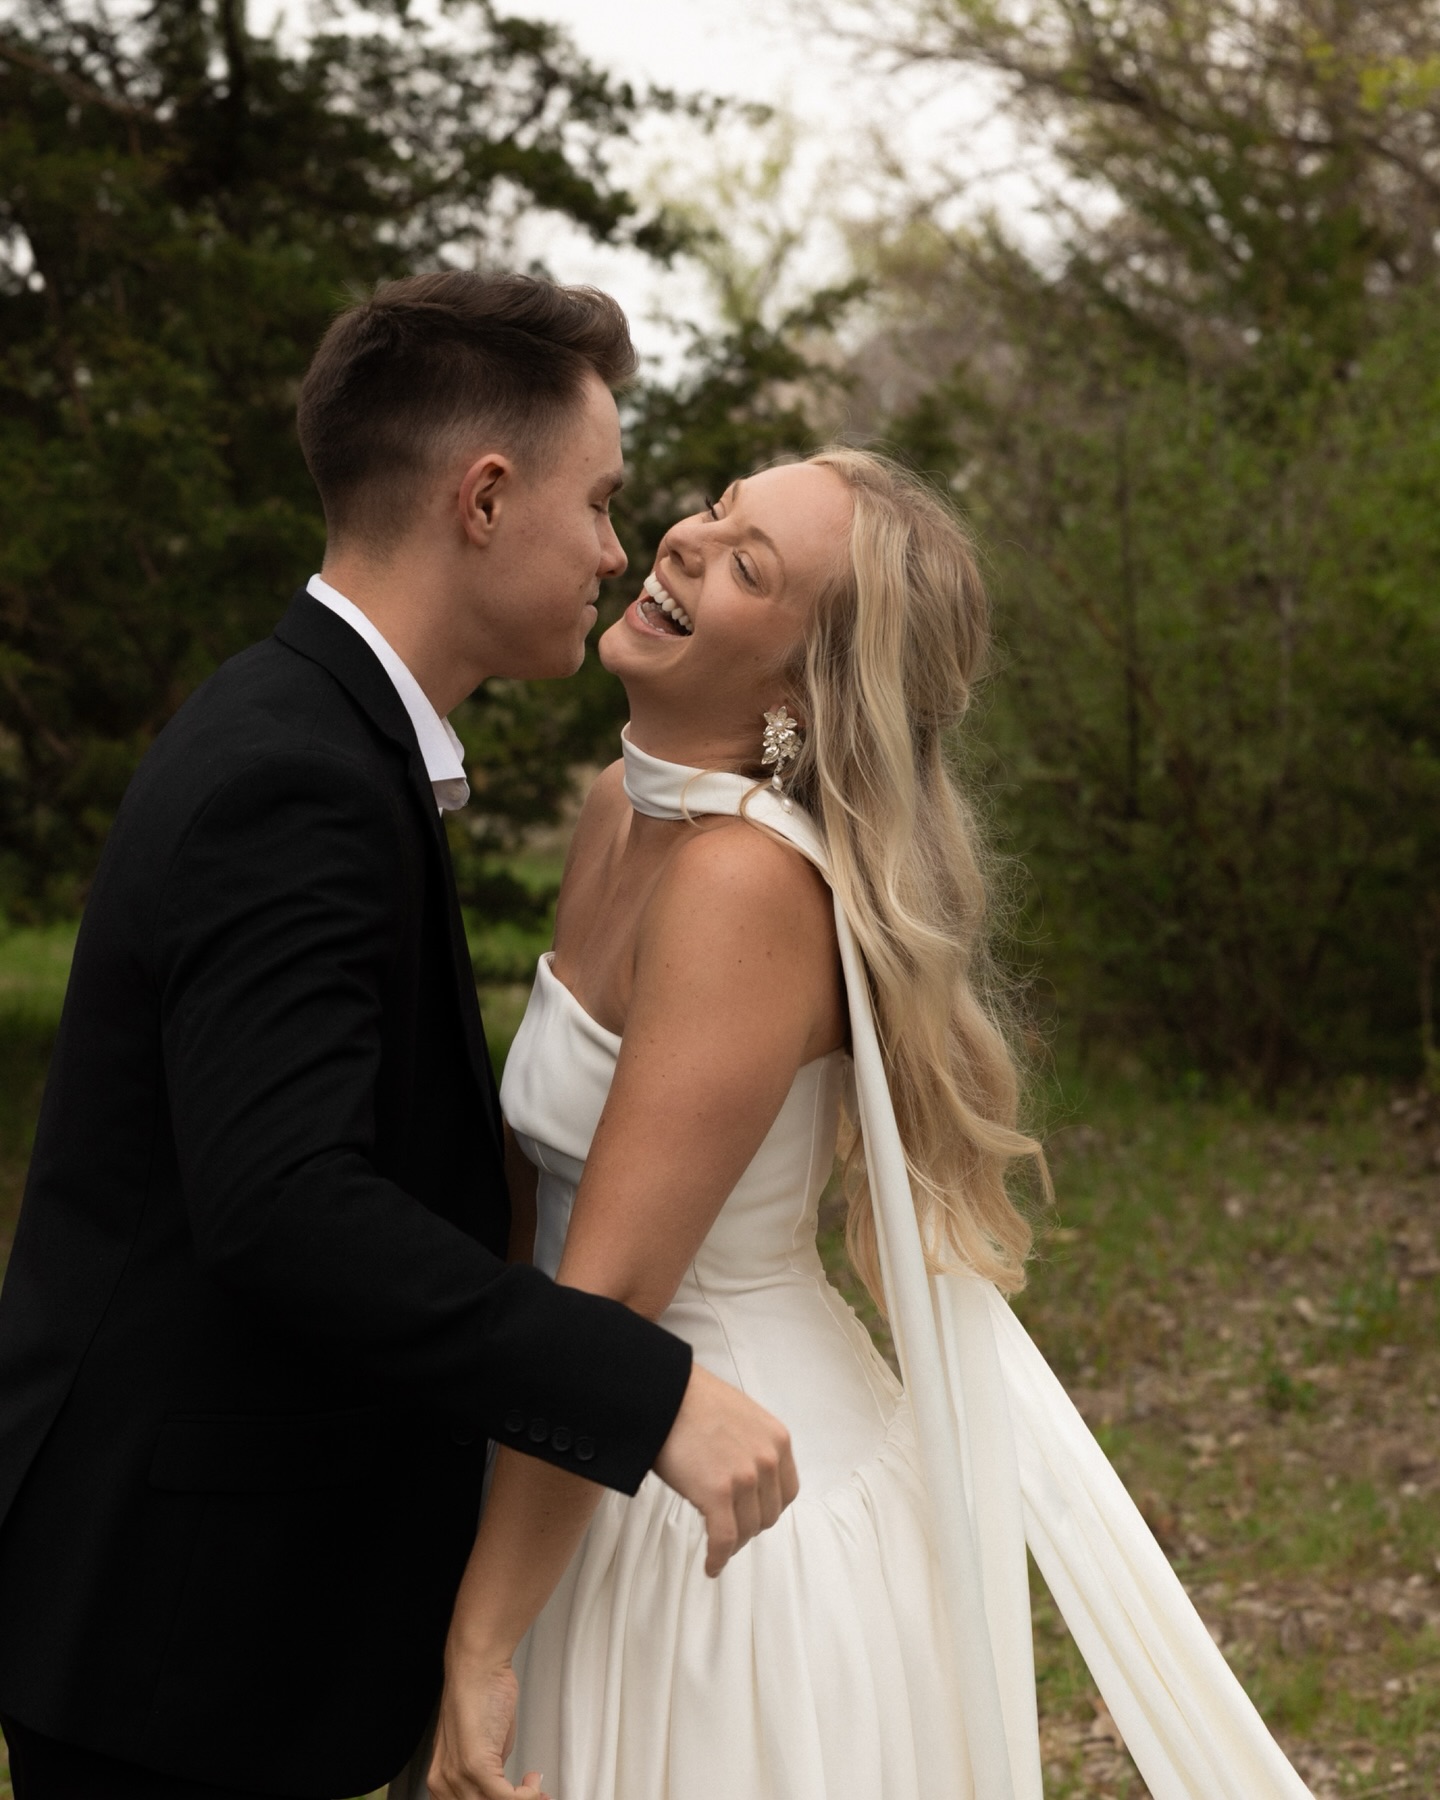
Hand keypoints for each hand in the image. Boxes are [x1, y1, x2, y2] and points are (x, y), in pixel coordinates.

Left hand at [427, 1654, 549, 1799]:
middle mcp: (443, 1783)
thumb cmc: (479, 1696)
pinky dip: (528, 1794)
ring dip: (525, 1799)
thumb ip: (485, 1776)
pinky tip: (532, 1782)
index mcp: (439, 1781)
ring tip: (535, 1791)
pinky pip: (507, 1798)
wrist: (477, 1667)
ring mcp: (458, 1776)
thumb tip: (503, 1792)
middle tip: (534, 1798)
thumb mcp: (480, 1748)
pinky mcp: (477, 1766)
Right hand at [653, 1362, 798, 1575]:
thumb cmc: (694, 1400)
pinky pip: (724, 1539)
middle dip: (750, 1526)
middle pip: (768, 1515)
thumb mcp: (743, 1416)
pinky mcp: (717, 1494)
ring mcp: (744, 1478)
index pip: (787, 1492)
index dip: (768, 1508)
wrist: (664, 1393)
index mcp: (777, 1439)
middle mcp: (767, 1459)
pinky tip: (711, 1565)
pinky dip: (718, 1557)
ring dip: (733, 1542)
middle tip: (731, 1529)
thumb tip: (750, 1475)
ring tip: (718, 1545)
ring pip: (747, 1530)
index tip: (753, 1514)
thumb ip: (755, 1445)